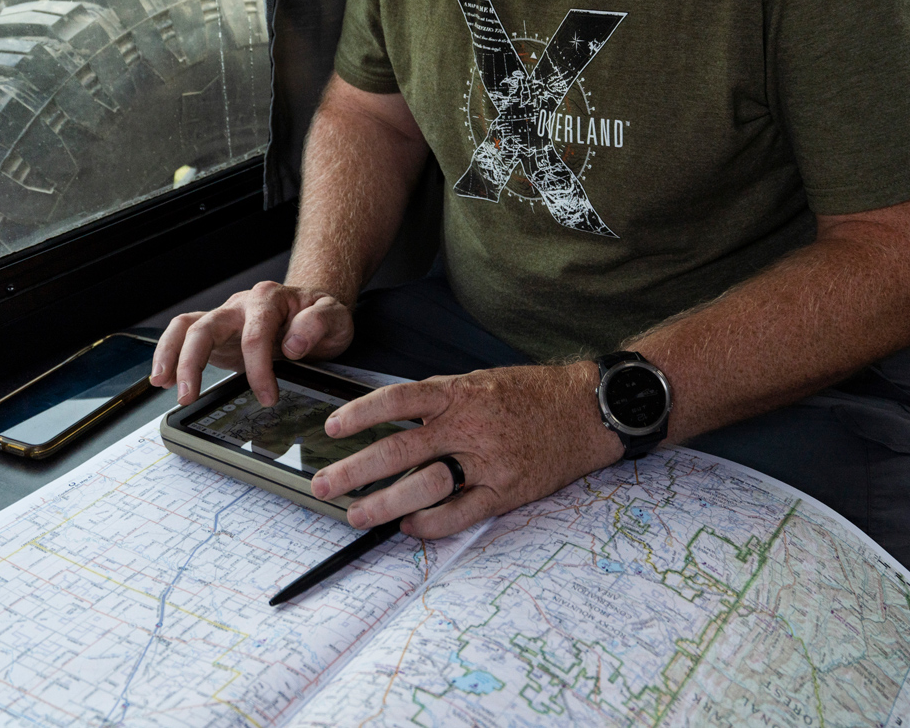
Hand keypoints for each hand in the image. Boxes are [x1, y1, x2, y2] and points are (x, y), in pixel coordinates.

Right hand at [149, 280, 352, 406]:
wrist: (315, 311)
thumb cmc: (322, 314)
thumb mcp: (336, 317)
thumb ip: (319, 324)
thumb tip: (293, 344)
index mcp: (269, 299)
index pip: (255, 334)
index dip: (258, 369)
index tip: (268, 397)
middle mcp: (241, 305)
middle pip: (206, 326)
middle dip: (192, 362)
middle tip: (188, 396)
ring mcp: (226, 318)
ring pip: (186, 327)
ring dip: (170, 354)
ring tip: (162, 384)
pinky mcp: (218, 333)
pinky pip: (185, 335)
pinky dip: (170, 354)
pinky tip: (164, 379)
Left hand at [309, 363, 623, 538]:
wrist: (586, 410)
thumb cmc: (530, 394)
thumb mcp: (480, 382)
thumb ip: (439, 400)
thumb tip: (389, 419)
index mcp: (461, 392)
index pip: (400, 400)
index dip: (361, 413)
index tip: (331, 428)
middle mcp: (470, 425)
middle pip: (401, 449)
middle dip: (355, 470)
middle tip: (323, 485)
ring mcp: (488, 461)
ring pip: (425, 486)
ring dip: (384, 503)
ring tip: (356, 514)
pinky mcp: (505, 490)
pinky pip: (460, 514)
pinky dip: (430, 523)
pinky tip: (407, 527)